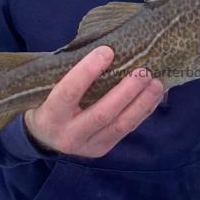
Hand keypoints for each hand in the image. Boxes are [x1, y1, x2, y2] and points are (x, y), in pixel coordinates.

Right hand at [24, 46, 164, 157]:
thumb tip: (105, 50)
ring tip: (156, 83)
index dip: (87, 72)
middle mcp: (69, 135)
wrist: (43, 137)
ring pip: (120, 125)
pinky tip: (155, 96)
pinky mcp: (103, 149)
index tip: (106, 52)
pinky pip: (126, 130)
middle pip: (102, 113)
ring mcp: (88, 146)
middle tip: (143, 71)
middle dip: (126, 91)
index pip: (68, 93)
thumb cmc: (47, 102)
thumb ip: (70, 74)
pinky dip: (143, 111)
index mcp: (50, 116)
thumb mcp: (48, 88)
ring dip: (142, 103)